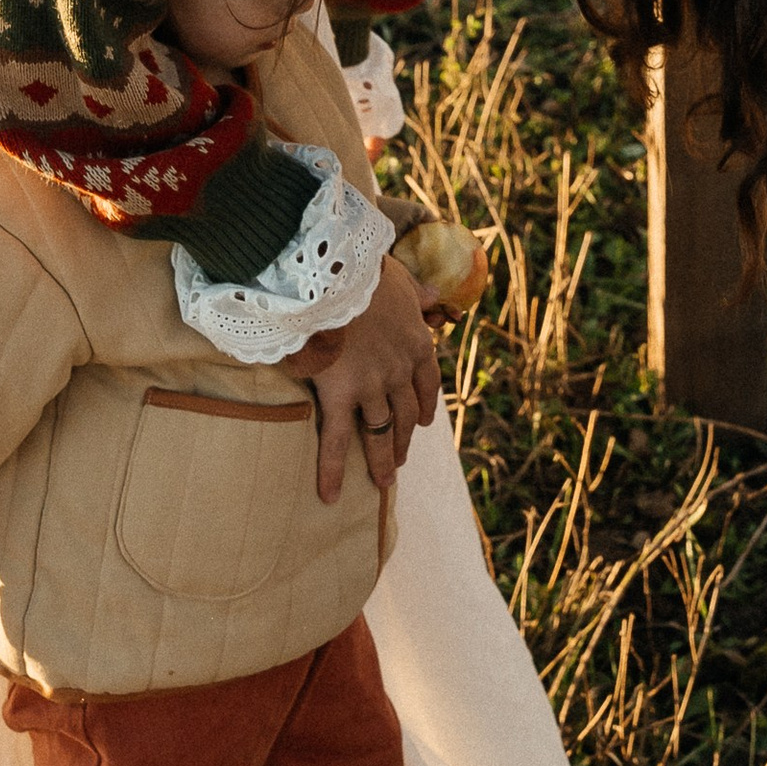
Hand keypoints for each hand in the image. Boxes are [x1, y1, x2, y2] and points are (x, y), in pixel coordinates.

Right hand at [299, 257, 438, 503]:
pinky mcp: (340, 395)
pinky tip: (330, 495)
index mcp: (416, 342)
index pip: (428, 381)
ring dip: (382, 459)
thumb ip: (418, 293)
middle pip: (407, 413)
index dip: (427, 403)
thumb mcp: (400, 277)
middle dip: (405, 438)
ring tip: (384, 480)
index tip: (426, 421)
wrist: (332, 274)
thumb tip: (436, 298)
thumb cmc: (360, 270)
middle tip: (402, 458)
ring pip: (380, 431)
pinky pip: (335, 440)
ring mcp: (372, 386)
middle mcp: (399, 370)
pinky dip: (333, 470)